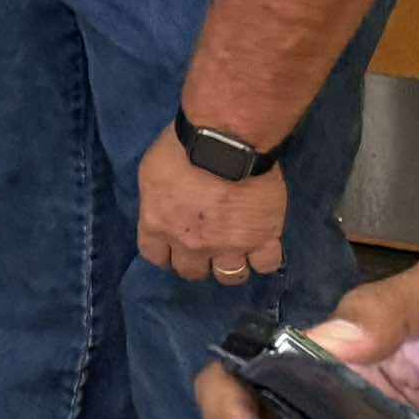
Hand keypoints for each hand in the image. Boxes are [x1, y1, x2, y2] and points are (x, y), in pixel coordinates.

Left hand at [136, 126, 285, 284]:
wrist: (226, 142)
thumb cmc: (182, 146)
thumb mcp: (152, 171)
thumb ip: (156, 199)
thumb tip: (164, 207)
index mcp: (159, 225)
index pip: (156, 256)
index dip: (166, 254)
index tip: (174, 247)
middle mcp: (191, 244)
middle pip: (192, 272)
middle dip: (197, 263)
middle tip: (206, 248)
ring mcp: (228, 246)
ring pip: (230, 276)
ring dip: (231, 267)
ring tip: (236, 252)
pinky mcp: (262, 239)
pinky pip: (266, 265)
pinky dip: (264, 259)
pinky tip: (262, 247)